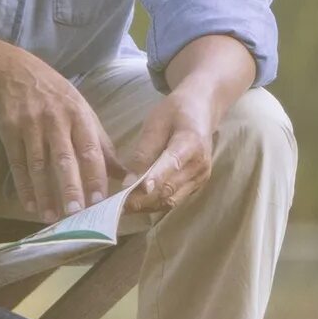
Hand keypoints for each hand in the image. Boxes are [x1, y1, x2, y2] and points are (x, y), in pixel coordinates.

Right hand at [0, 45, 117, 219]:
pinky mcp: (10, 131)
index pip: (90, 150)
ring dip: (45, 193)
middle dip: (71, 187)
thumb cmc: (57, 97)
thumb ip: (102, 144)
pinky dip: (23, 186)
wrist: (14, 72)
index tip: (100, 201)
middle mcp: (56, 121)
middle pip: (64, 159)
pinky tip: (30, 204)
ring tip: (50, 217)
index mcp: (80, 116)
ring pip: (38, 165)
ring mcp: (31, 125)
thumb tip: (124, 174)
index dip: (95, 176)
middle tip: (75, 214)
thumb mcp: (83, 112)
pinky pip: (17, 163)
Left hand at [116, 92, 219, 215]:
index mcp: (191, 143)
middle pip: (169, 189)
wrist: (202, 110)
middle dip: (141, 199)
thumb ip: (143, 151)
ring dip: (146, 206)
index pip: (171, 164)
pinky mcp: (197, 185)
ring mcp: (200, 178)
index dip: (153, 179)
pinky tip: (137, 204)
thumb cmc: (176, 111)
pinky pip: (174, 200)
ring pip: (170, 200)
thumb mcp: (156, 122)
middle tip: (114, 205)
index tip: (133, 190)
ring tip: (122, 208)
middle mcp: (200, 165)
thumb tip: (128, 181)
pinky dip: (155, 204)